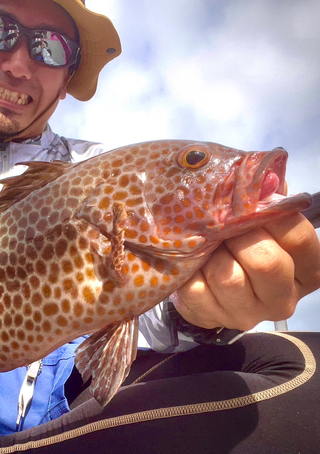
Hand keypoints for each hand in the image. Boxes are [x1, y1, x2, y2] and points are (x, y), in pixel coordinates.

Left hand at [172, 213, 319, 330]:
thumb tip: (262, 178)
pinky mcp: (213, 318)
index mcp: (307, 270)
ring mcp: (249, 314)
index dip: (269, 214)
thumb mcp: (256, 222)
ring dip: (211, 254)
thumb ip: (264, 201)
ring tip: (209, 247)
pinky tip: (193, 264)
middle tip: (224, 228)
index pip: (299, 236)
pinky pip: (195, 288)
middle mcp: (284, 297)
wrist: (205, 281)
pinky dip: (189, 269)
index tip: (248, 205)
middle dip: (238, 236)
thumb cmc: (237, 243)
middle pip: (266, 261)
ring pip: (227, 276)